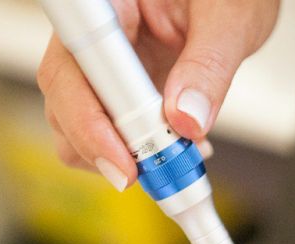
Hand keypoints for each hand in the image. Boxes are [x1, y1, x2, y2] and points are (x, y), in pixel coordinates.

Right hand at [37, 0, 278, 189]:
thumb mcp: (229, 19)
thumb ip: (208, 66)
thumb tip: (186, 120)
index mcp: (112, 1)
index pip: (76, 63)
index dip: (90, 118)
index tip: (125, 161)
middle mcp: (96, 32)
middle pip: (65, 98)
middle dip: (103, 146)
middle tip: (155, 175)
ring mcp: (103, 65)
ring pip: (76, 121)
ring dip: (120, 154)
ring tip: (176, 159)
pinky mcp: (118, 89)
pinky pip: (108, 129)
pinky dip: (137, 152)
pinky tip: (176, 148)